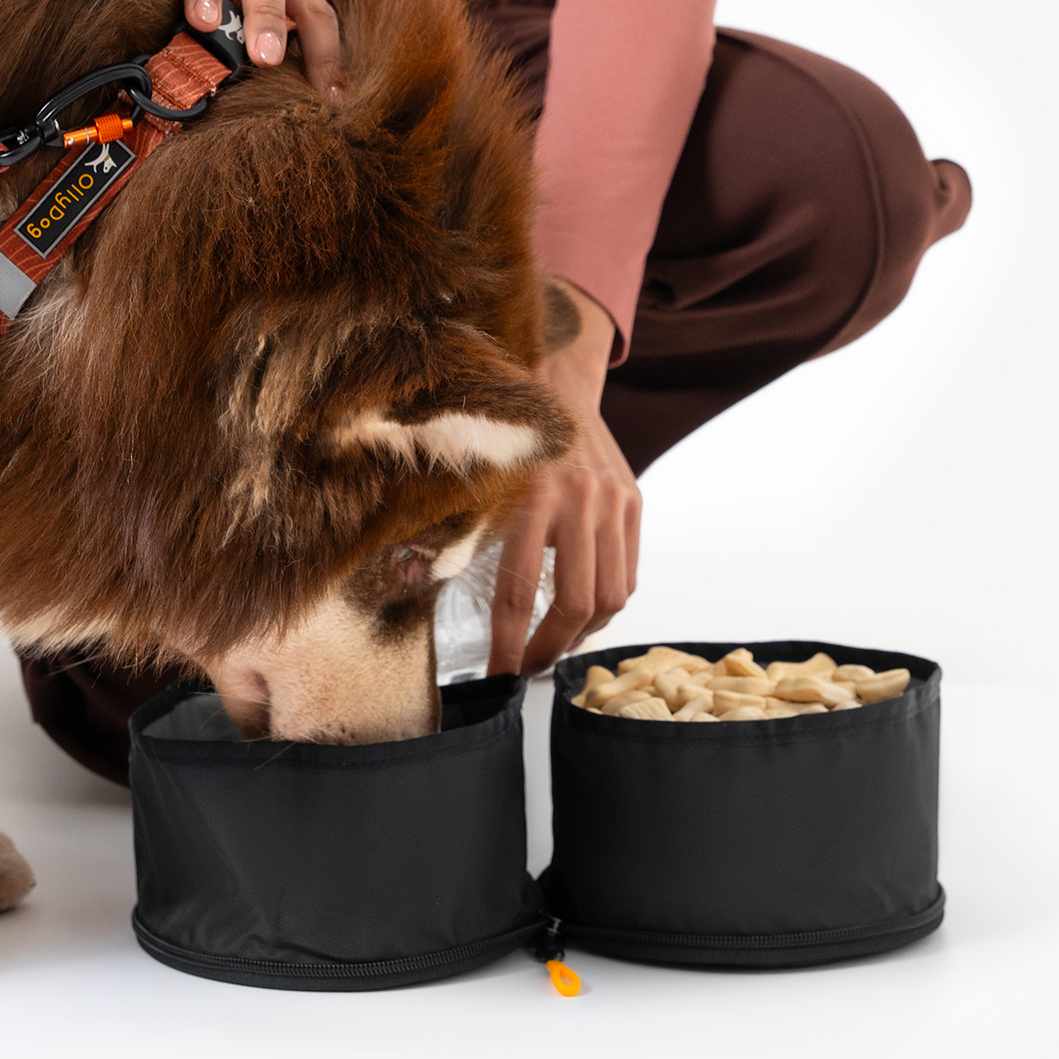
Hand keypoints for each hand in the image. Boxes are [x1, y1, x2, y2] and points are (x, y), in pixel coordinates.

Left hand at [489, 278, 640, 676]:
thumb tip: (424, 587)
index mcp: (531, 496)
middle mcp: (580, 499)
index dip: (507, 643)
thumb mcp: (480, 483)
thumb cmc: (507, 437)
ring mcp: (614, 502)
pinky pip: (628, 574)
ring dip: (582, 634)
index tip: (498, 676)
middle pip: (574, 603)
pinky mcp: (633, 502)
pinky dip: (606, 604)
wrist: (557, 381)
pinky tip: (582, 614)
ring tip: (555, 647)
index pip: (519, 590)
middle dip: (548, 649)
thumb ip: (462, 534)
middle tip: (527, 669)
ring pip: (611, 596)